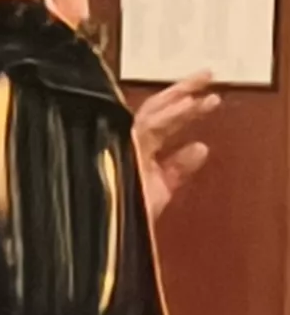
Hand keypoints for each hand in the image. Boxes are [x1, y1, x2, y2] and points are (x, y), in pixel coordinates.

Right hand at [130, 74, 220, 219]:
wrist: (108, 239)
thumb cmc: (125, 221)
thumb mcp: (159, 191)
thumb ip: (177, 169)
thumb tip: (200, 147)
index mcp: (133, 152)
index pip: (155, 119)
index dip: (178, 104)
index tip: (203, 93)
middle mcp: (126, 144)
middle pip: (153, 109)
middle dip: (180, 91)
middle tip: (205, 75)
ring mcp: (122, 146)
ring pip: (151, 114)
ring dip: (179, 101)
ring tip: (202, 91)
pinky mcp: (122, 150)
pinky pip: (148, 127)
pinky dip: (171, 115)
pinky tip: (189, 105)